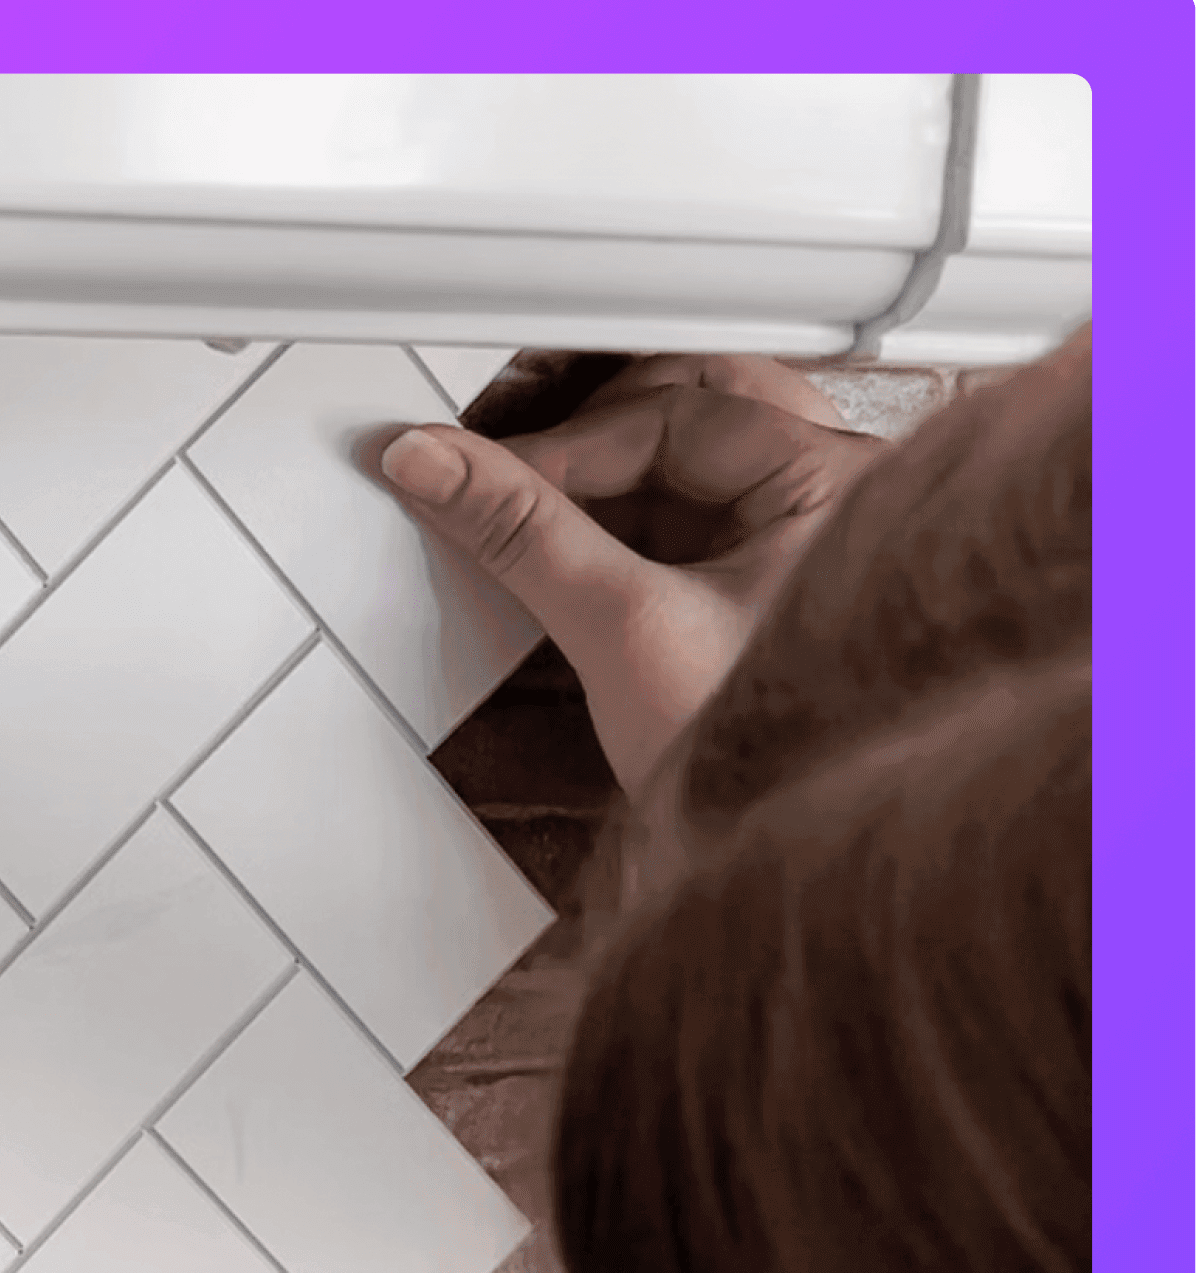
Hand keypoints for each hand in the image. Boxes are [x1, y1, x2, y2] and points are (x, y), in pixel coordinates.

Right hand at [379, 355, 892, 796]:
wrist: (770, 863)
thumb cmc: (751, 758)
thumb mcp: (623, 630)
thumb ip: (523, 536)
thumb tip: (438, 466)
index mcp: (835, 480)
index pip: (675, 415)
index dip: (563, 446)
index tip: (475, 473)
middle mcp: (829, 495)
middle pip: (688, 409)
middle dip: (586, 438)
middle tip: (502, 473)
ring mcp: (794, 541)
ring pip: (682, 462)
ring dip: (597, 480)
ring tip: (525, 513)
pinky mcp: (751, 588)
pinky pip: (678, 517)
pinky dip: (612, 525)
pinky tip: (560, 555)